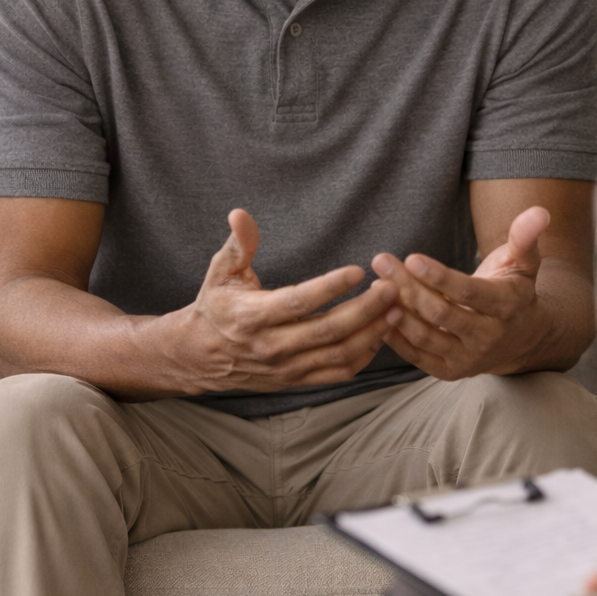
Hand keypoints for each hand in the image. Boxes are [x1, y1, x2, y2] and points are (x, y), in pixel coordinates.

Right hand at [154, 209, 395, 394]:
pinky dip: (364, 356)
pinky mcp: (296, 381)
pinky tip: (380, 333)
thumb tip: (240, 214)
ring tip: (396, 310)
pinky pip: (338, 373)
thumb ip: (239, 244)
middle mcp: (270, 346)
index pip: (297, 302)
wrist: (199, 355)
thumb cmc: (217, 305)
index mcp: (251, 316)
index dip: (329, 287)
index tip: (358, 270)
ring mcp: (285, 368)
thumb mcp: (221, 271)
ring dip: (372, 334)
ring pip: (338, 356)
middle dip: (364, 310)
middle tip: (391, 288)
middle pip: (327, 332)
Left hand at [369, 206, 558, 379]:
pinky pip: (417, 357)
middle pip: (440, 313)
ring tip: (376, 285)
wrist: (523, 340)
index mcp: (506, 307)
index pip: (468, 293)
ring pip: (425, 336)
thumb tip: (540, 211)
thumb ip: (525, 237)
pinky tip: (379, 313)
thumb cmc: (515, 290)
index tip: (411, 258)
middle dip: (408, 286)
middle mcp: (488, 337)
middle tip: (382, 261)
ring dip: (396, 311)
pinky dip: (395, 338)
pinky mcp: (450, 372)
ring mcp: (469, 358)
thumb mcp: (524, 263)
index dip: (439, 277)